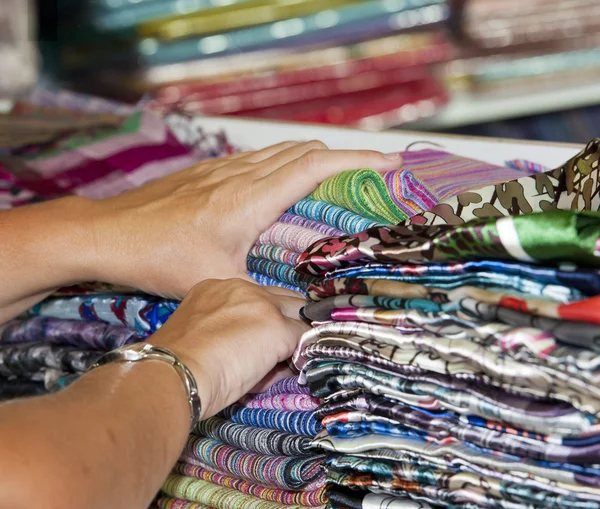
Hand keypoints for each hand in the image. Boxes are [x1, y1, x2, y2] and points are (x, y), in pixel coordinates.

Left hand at [84, 141, 400, 297]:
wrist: (108, 233)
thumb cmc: (160, 257)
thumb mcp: (218, 281)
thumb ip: (264, 297)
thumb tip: (304, 315)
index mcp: (251, 197)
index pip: (317, 167)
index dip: (358, 162)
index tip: (390, 163)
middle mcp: (241, 174)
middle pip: (305, 151)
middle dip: (344, 158)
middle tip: (373, 175)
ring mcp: (222, 168)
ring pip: (281, 151)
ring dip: (314, 158)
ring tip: (338, 176)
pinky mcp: (208, 172)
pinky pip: (259, 158)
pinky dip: (285, 163)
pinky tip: (284, 181)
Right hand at [149, 278, 306, 417]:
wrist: (174, 373)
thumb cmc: (177, 365)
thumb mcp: (200, 336)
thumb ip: (229, 332)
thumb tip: (255, 350)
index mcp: (215, 288)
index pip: (255, 297)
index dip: (261, 320)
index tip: (257, 343)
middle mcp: (241, 288)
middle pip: (282, 300)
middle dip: (284, 325)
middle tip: (277, 354)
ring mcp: (262, 306)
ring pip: (297, 316)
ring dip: (291, 339)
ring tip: (277, 366)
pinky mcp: (278, 328)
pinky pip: (301, 340)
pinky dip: (295, 357)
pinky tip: (281, 371)